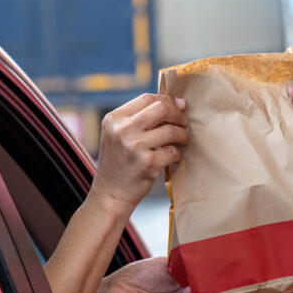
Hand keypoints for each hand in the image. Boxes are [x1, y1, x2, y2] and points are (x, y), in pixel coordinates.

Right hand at [91, 94, 188, 210]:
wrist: (110, 194)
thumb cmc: (119, 162)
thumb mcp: (117, 135)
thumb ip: (138, 119)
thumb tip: (173, 104)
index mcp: (114, 119)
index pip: (147, 98)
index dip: (167, 100)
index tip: (179, 106)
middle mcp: (122, 130)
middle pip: (161, 108)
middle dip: (178, 115)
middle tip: (183, 123)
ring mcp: (134, 146)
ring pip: (171, 130)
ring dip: (182, 135)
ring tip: (182, 141)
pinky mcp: (146, 163)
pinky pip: (172, 152)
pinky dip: (176, 154)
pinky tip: (172, 157)